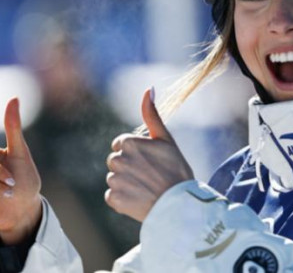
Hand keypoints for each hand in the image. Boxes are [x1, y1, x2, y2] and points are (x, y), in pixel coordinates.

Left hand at [105, 88, 193, 221]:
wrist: (180, 204)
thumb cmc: (176, 168)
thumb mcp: (165, 139)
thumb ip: (152, 114)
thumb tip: (148, 89)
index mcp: (129, 143)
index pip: (121, 144)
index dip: (136, 152)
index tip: (150, 160)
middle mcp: (118, 160)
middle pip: (116, 160)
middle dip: (129, 166)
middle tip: (150, 174)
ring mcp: (115, 180)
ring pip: (114, 178)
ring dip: (126, 182)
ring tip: (146, 187)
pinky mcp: (114, 199)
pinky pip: (112, 195)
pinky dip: (123, 198)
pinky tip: (139, 198)